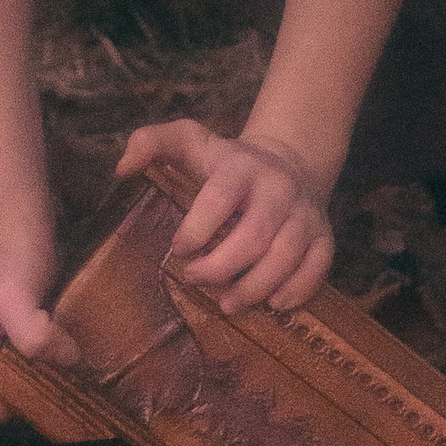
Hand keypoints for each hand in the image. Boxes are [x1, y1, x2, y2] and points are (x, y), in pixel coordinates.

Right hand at [0, 207, 76, 428]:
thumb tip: (69, 362)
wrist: (14, 223)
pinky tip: (38, 350)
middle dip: (9, 397)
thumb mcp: (21, 297)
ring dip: (16, 382)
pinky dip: (16, 368)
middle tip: (41, 373)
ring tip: (43, 361)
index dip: (1, 408)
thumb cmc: (13, 258)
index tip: (31, 381)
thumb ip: (35, 336)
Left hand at [120, 118, 335, 316]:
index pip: (221, 196)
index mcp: (241, 166)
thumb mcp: (190, 141)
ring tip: (228, 304)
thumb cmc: (228, 162)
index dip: (198, 227)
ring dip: (255, 286)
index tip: (179, 248)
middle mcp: (278, 188)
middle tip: (196, 279)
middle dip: (222, 266)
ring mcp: (305, 213)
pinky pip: (318, 267)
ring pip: (287, 255)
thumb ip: (150, 142)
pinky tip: (271, 305)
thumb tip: (121, 167)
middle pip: (255, 235)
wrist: (290, 160)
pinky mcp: (324, 235)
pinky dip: (296, 291)